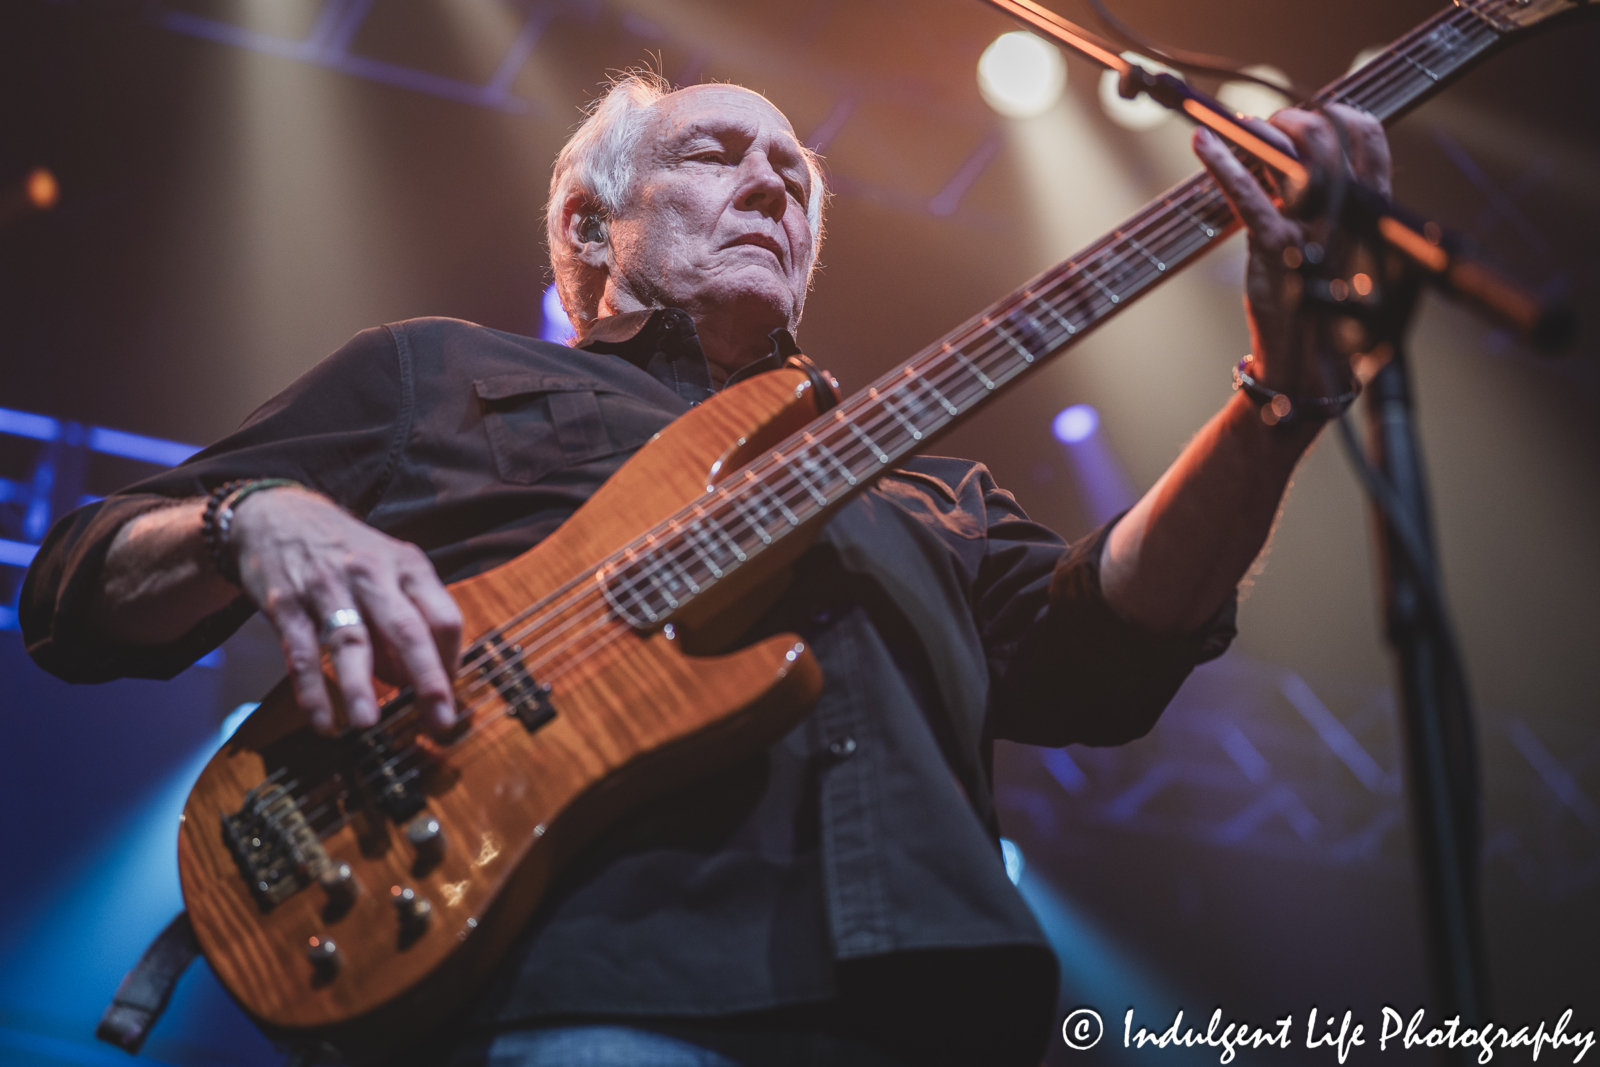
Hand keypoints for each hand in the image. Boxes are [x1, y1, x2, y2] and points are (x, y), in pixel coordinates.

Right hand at [230, 486, 461, 734]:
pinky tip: (324, 723)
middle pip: (407, 630)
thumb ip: (404, 623)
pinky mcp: (287, 603)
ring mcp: (328, 587)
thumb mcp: (388, 572)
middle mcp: (372, 574)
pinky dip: (312, 691)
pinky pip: (301, 653)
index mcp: (408, 567)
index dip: (451, 663)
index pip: (445, 619)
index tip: (449, 700)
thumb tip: (412, 684)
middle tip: (439, 721)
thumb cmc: (346, 551)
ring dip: (359, 686)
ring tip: (367, 723)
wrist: (276, 514)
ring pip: (350, 641)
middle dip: (427, 679)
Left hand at [1193, 104, 1392, 397]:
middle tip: (1267, 127)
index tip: (1314, 114)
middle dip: (1291, 120)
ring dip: (1258, 134)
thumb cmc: (1323, 306)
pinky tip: (1203, 143)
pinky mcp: (1275, 251)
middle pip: (1325, 137)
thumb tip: (1303, 160)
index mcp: (1370, 212)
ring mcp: (1312, 231)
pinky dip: (1222, 164)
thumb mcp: (1337, 248)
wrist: (1309, 364)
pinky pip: (1249, 196)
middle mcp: (1346, 215)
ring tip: (1237, 130)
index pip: (1370, 138)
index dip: (1340, 115)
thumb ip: (1329, 206)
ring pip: (1291, 156)